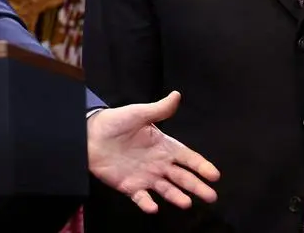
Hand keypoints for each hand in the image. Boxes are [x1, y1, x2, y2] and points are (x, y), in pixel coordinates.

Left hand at [87, 91, 219, 213]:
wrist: (89, 134)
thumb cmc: (115, 122)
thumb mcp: (138, 113)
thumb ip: (159, 109)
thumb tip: (176, 95)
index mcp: (164, 147)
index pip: (188, 158)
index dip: (201, 166)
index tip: (214, 175)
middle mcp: (159, 164)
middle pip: (183, 177)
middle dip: (197, 186)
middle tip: (211, 196)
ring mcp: (146, 177)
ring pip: (166, 189)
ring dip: (176, 197)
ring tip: (186, 203)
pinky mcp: (130, 186)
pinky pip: (141, 198)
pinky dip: (147, 203)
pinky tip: (153, 208)